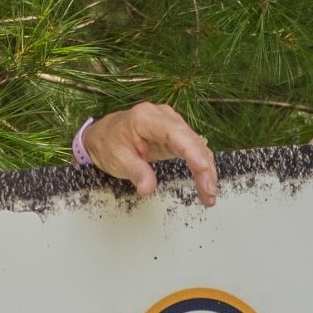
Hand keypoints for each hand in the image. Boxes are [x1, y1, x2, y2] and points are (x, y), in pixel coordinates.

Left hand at [84, 103, 217, 205]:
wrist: (104, 136)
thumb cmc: (109, 144)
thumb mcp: (117, 160)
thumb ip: (135, 172)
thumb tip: (147, 188)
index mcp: (146, 119)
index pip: (175, 133)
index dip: (192, 151)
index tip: (203, 169)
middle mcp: (163, 117)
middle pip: (191, 140)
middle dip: (204, 167)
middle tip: (208, 193)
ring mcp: (172, 124)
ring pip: (197, 146)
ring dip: (206, 170)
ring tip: (209, 195)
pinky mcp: (176, 135)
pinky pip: (194, 150)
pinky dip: (202, 167)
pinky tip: (205, 184)